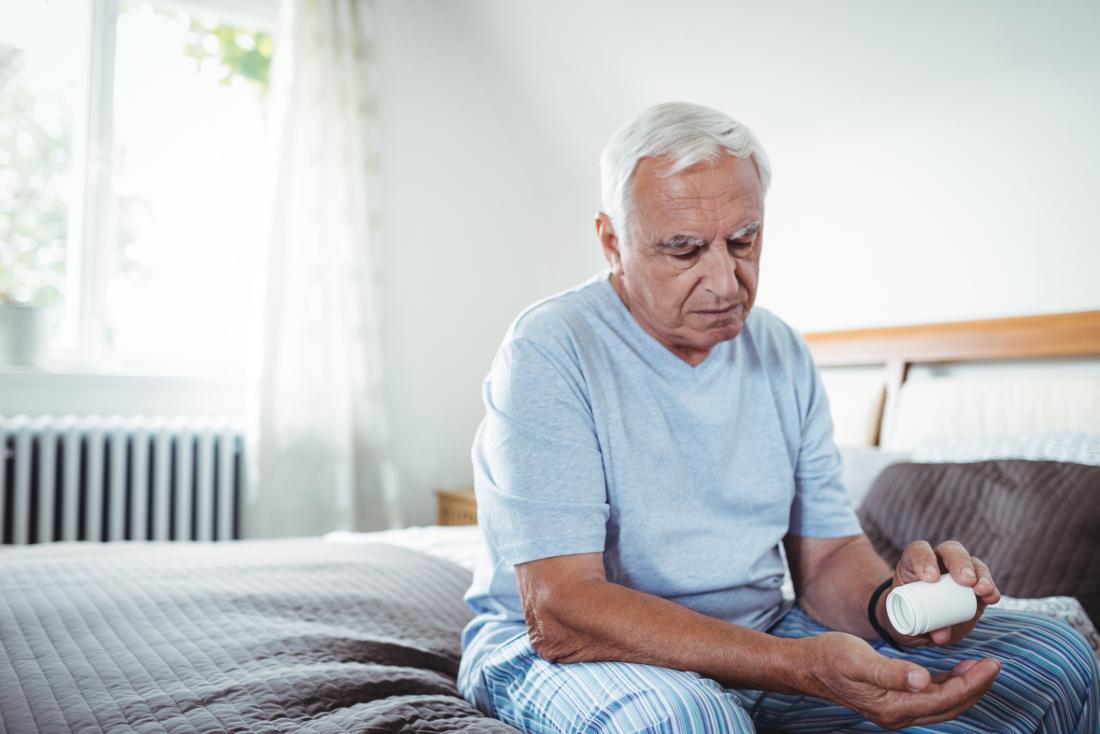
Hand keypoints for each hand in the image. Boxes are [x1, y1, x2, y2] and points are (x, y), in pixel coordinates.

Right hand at [797, 630, 1000, 729]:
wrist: (806, 666)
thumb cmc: (830, 657)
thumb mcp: (859, 659)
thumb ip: (892, 672)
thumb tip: (924, 679)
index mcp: (894, 707)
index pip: (945, 699)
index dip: (972, 683)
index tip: (991, 663)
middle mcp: (898, 715)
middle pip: (949, 706)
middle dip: (975, 687)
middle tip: (994, 664)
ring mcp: (895, 710)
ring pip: (942, 704)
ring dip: (964, 687)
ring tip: (981, 667)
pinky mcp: (892, 701)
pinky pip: (929, 698)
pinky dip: (947, 686)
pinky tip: (954, 671)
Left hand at [880, 540, 1001, 646]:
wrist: (918, 625)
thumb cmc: (906, 616)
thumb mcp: (907, 622)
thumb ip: (921, 626)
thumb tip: (942, 634)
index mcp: (913, 564)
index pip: (918, 552)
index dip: (924, 559)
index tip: (931, 578)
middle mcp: (938, 562)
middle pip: (950, 550)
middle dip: (959, 562)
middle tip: (966, 580)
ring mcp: (959, 573)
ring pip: (972, 563)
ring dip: (980, 575)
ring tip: (983, 590)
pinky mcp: (975, 589)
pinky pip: (985, 583)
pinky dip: (991, 590)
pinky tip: (992, 598)